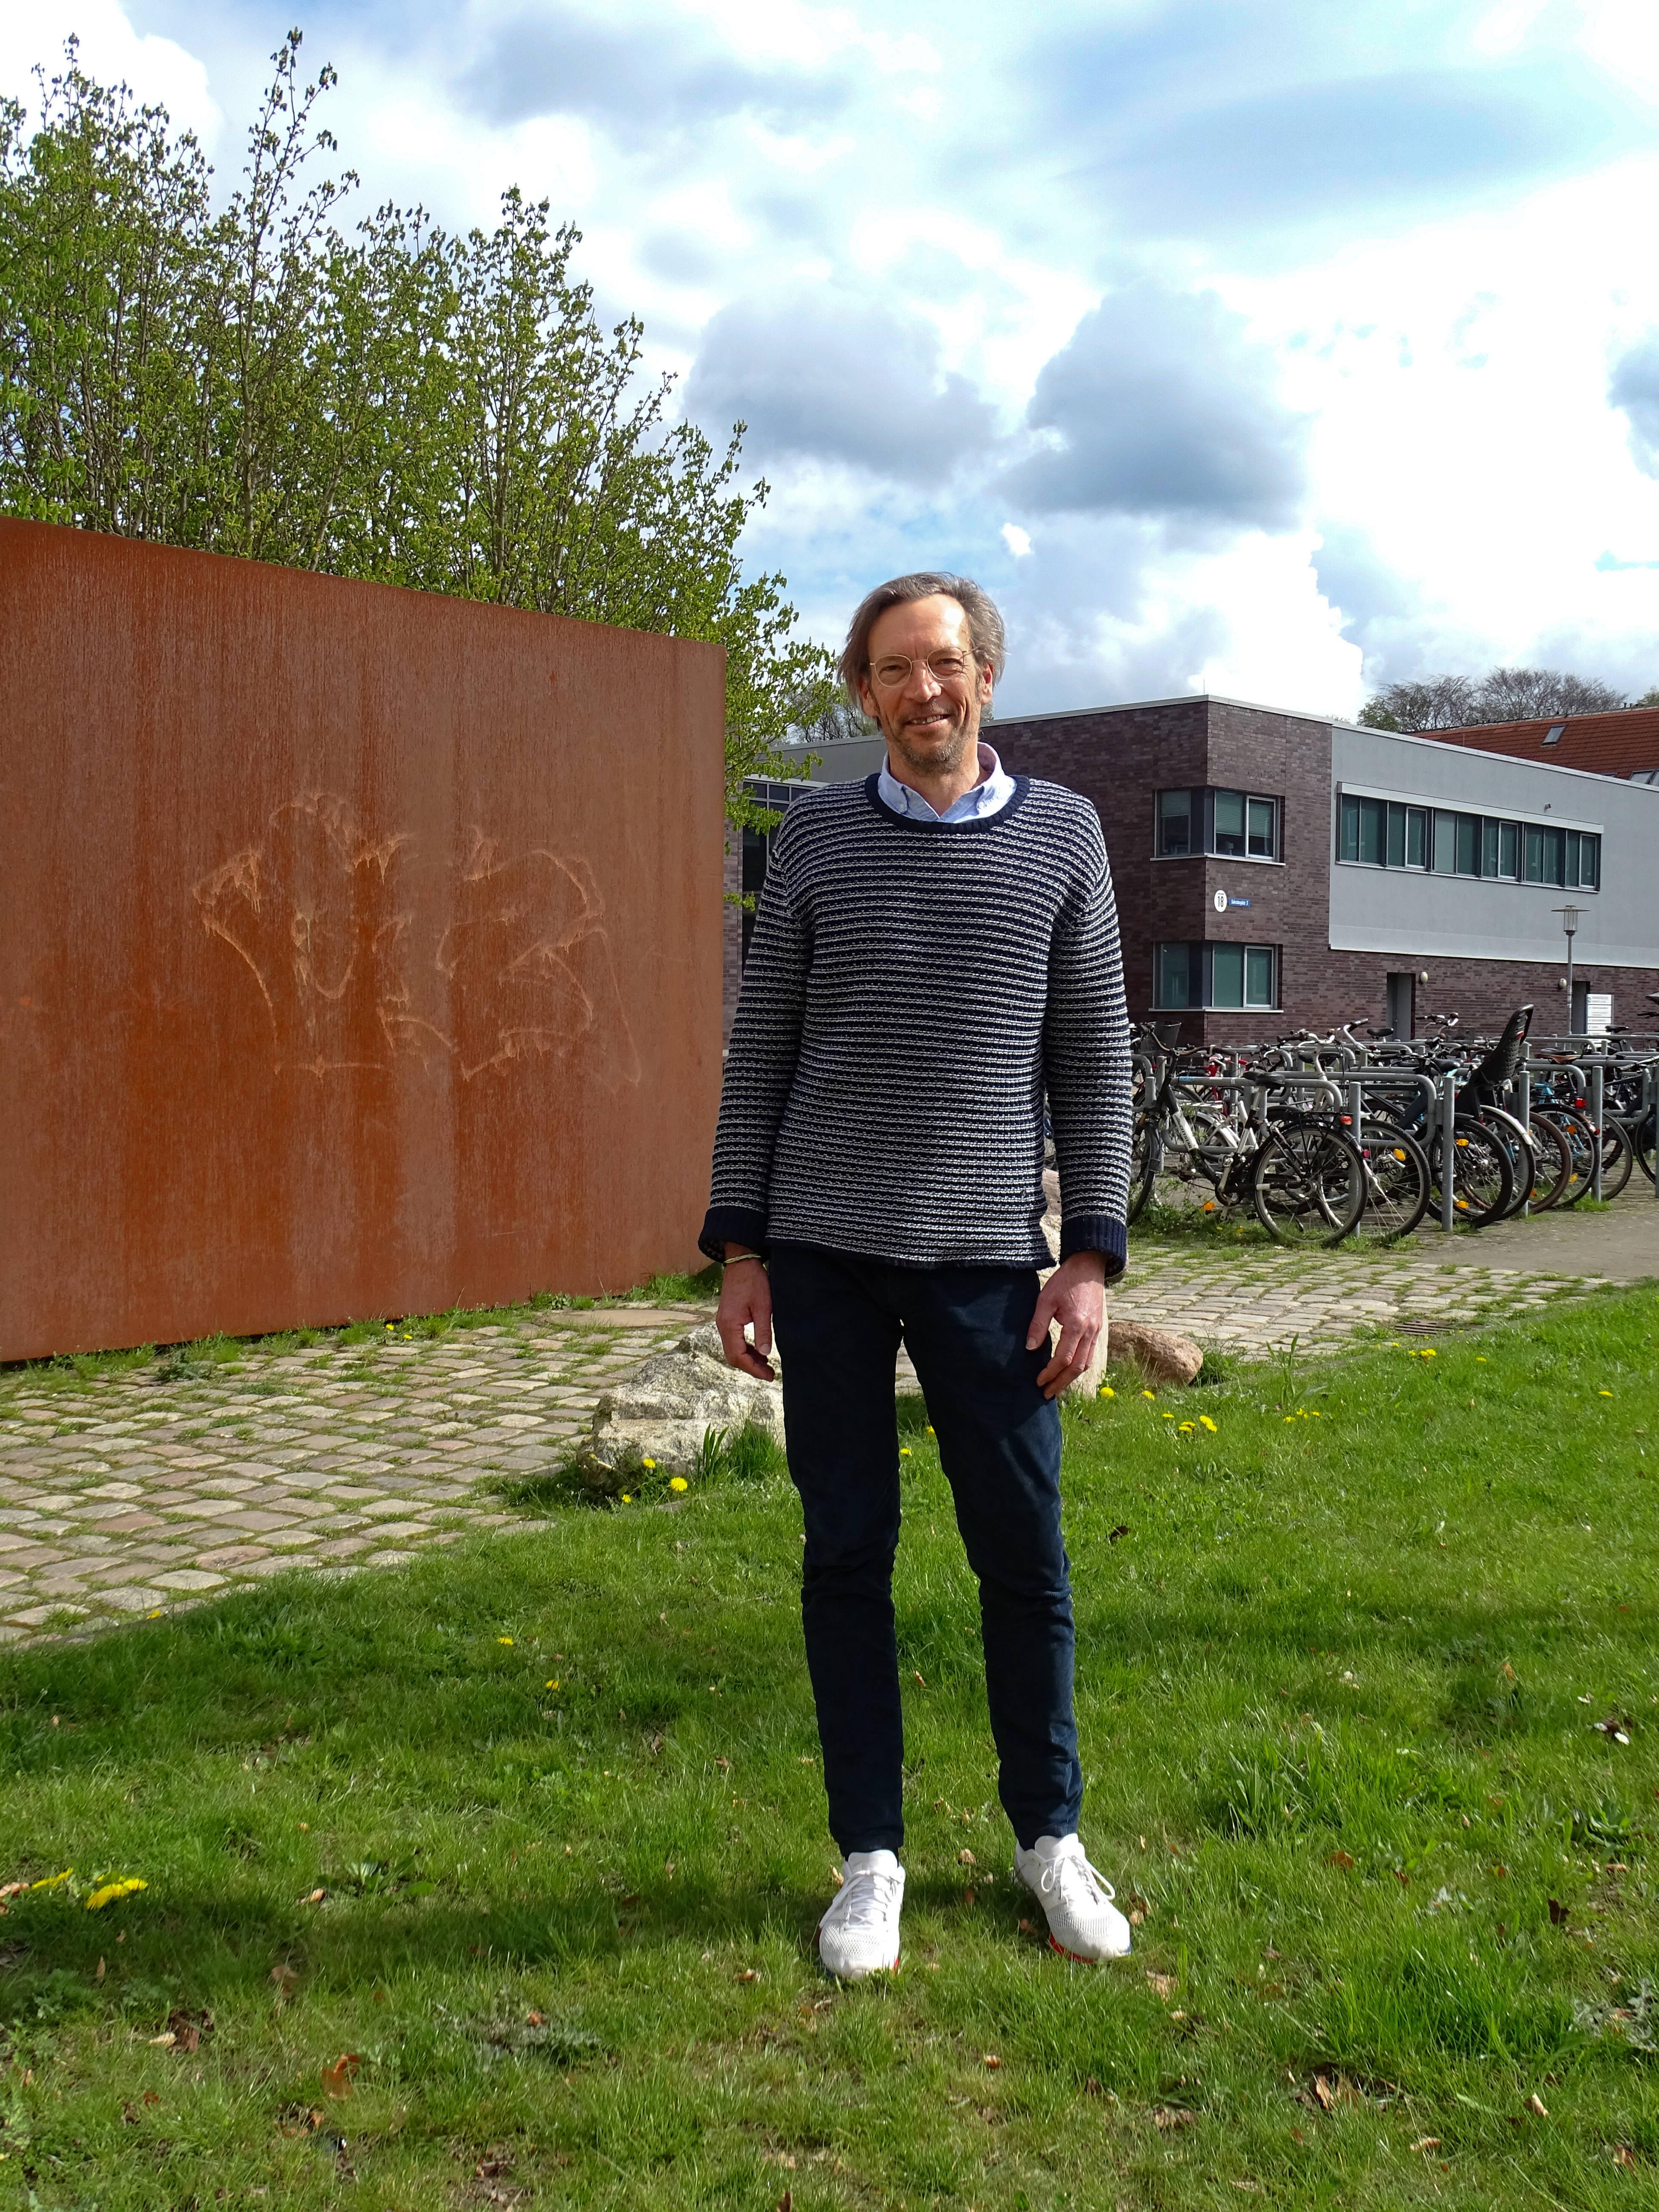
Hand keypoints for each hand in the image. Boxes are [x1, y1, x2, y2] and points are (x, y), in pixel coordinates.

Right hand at [716, 1249, 774, 1378]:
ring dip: (749, 1358)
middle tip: (770, 1374)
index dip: (753, 1369)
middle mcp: (722, 1326)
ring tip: (767, 1365)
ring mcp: (723, 1322)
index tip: (768, 1376)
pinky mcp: (728, 1318)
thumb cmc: (754, 1281)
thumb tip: (766, 1353)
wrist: (741, 1262)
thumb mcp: (763, 1307)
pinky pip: (734, 1340)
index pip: (738, 1356)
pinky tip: (760, 1350)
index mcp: (730, 1325)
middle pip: (733, 1356)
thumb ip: (763, 1331)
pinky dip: (746, 1348)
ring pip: (733, 1349)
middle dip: (751, 1367)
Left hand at [1028, 1250, 1105, 1399]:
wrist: (1088, 1267)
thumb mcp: (1045, 1299)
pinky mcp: (1097, 1328)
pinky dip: (1080, 1366)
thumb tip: (1030, 1348)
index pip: (1064, 1358)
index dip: (1050, 1373)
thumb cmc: (1065, 1281)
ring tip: (1056, 1387)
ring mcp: (1096, 1331)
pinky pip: (1090, 1354)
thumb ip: (1038, 1324)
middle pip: (1077, 1367)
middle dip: (1061, 1383)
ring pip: (1086, 1363)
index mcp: (1077, 1325)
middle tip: (1047, 1394)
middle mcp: (1090, 1331)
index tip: (1038, 1381)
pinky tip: (1069, 1371)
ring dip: (1071, 1378)